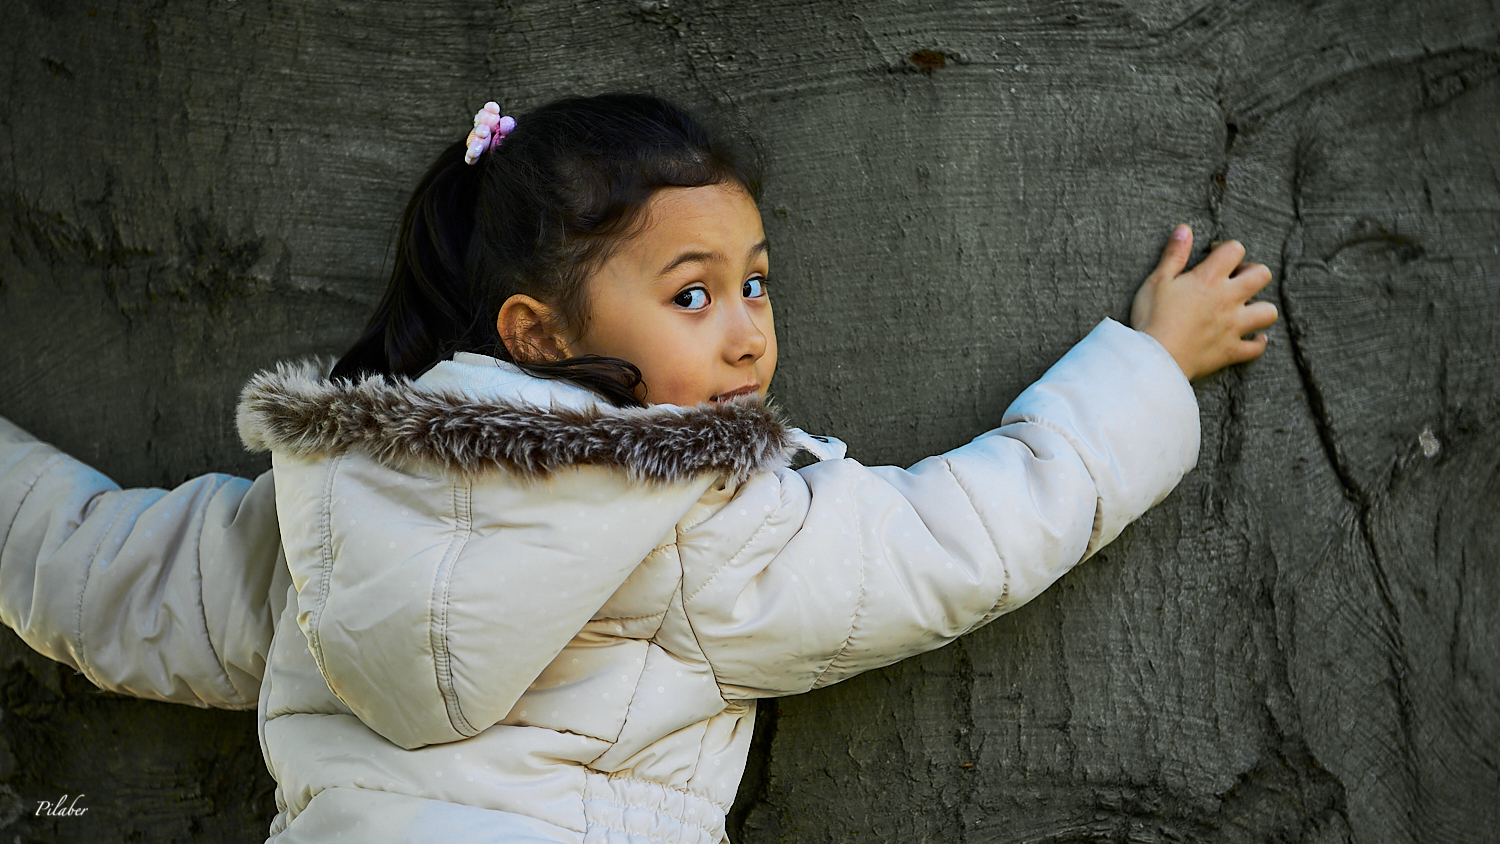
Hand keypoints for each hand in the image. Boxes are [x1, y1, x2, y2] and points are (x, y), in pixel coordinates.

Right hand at [1130, 225, 1278, 380]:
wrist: (1154, 359)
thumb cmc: (1152, 318)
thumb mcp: (1157, 280)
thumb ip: (1174, 254)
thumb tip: (1185, 229)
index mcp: (1209, 279)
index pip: (1235, 249)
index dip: (1226, 248)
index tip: (1214, 256)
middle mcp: (1228, 299)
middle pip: (1262, 275)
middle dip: (1252, 273)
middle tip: (1235, 279)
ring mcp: (1233, 326)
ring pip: (1268, 312)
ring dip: (1260, 308)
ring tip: (1245, 309)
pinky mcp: (1231, 350)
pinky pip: (1256, 347)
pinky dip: (1257, 342)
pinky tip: (1252, 338)